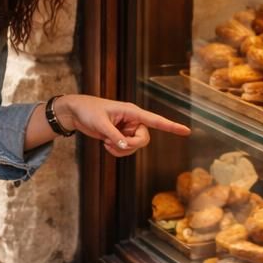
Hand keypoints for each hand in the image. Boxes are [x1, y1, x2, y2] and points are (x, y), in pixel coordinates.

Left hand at [55, 96, 190, 156]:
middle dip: (131, 146)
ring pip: (135, 147)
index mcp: (132, 112)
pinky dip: (117, 151)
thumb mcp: (100, 123)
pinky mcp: (121, 136)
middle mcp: (133, 120)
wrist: (76, 113)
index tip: (186, 131)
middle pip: (144, 140)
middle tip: (113, 143)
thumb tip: (124, 146)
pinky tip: (106, 145)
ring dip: (121, 150)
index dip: (171, 126)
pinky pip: (126, 149)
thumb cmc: (88, 111)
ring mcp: (127, 129)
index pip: (155, 120)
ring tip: (106, 143)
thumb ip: (114, 135)